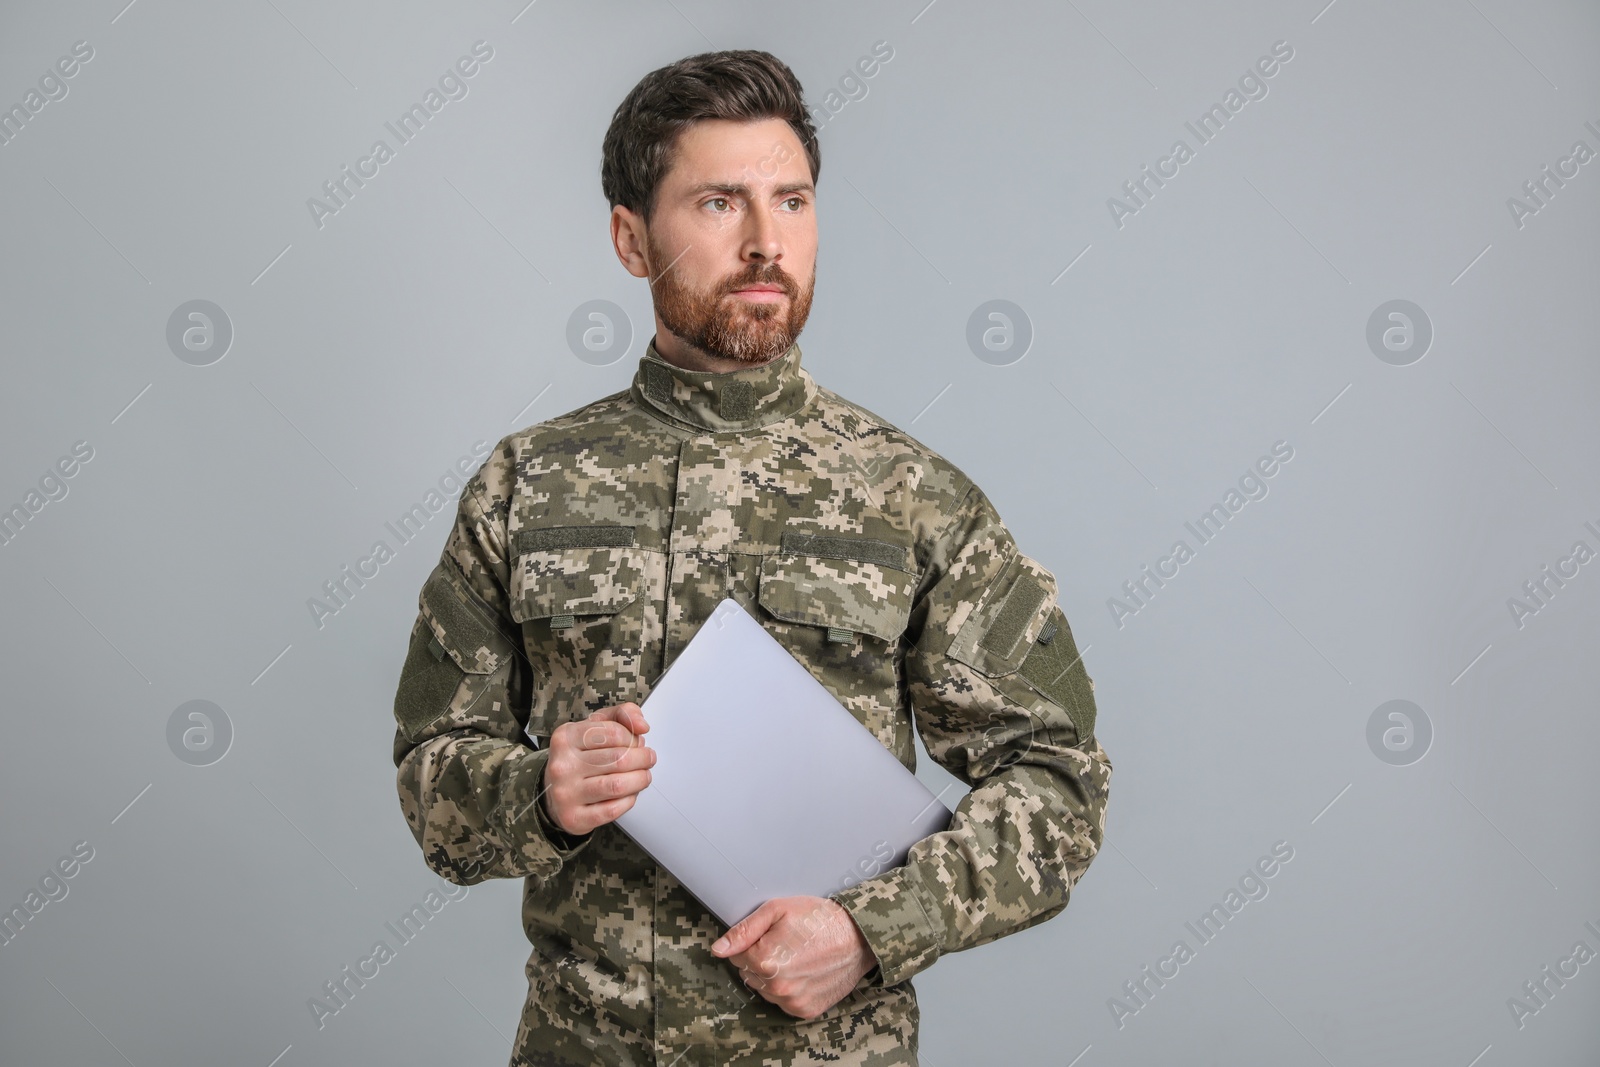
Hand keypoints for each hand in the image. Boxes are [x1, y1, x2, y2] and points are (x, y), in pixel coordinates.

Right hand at [539, 702, 654, 835]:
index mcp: (565, 738)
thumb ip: (621, 715)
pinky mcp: (574, 817)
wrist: (555, 792)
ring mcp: (566, 793)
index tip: (637, 742)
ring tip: (644, 775)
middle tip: (648, 759)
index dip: (633, 738)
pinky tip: (629, 794)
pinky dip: (629, 800)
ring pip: (618, 785)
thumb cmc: (579, 757)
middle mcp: (562, 765)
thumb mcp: (595, 726)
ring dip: (640, 779)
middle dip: (642, 758)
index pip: (613, 732)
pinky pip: (613, 809)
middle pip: (619, 759)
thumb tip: (641, 725)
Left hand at [710, 896, 877, 1019]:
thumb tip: (718, 949)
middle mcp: (776, 987)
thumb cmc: (819, 918)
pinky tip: (805, 972)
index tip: (772, 934)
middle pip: (749, 974)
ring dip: (773, 976)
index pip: (736, 956)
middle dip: (760, 959)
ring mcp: (791, 1002)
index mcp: (764, 961)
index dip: (752, 942)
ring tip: (797, 957)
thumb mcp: (778, 910)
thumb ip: (744, 930)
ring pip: (765, 989)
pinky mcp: (805, 1011)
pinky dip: (790, 989)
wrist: (859, 936)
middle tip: (786, 943)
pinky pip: (783, 1002)